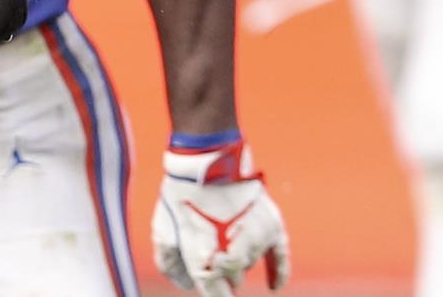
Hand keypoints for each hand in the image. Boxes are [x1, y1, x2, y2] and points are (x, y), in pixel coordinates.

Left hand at [152, 140, 289, 296]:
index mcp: (204, 261)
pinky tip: (273, 285)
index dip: (216, 293)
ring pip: (249, 263)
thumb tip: (187, 284)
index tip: (214, 285)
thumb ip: (170, 265)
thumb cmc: (181, 195)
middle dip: (222, 270)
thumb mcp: (162, 231)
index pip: (218, 296)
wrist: (205, 159)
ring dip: (237, 256)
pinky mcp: (272, 225)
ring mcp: (255, 239)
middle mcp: (233, 255)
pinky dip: (277, 271)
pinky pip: (280, 258)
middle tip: (209, 245)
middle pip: (233, 280)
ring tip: (222, 229)